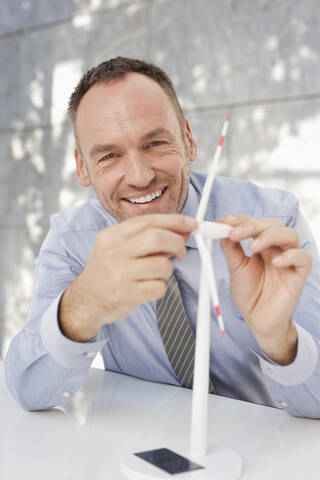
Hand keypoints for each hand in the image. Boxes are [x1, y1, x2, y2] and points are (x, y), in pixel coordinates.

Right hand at [59, 214, 196, 341]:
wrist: (85, 300)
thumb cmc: (107, 271)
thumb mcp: (118, 246)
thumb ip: (146, 236)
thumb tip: (182, 230)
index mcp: (112, 235)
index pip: (149, 221)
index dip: (175, 221)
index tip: (191, 224)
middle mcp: (114, 252)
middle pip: (157, 238)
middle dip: (177, 243)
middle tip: (181, 251)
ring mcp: (119, 274)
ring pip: (162, 264)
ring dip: (168, 269)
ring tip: (157, 273)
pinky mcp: (126, 295)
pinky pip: (159, 288)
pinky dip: (160, 288)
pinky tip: (149, 287)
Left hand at [219, 214, 312, 363]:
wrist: (258, 320)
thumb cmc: (249, 294)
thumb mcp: (235, 268)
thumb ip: (230, 248)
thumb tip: (222, 228)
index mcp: (261, 244)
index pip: (254, 223)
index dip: (240, 219)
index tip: (223, 221)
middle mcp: (277, 248)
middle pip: (272, 224)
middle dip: (252, 225)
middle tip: (235, 233)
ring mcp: (289, 259)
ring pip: (290, 235)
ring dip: (270, 236)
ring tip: (252, 247)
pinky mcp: (299, 273)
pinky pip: (303, 257)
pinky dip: (290, 256)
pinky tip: (276, 262)